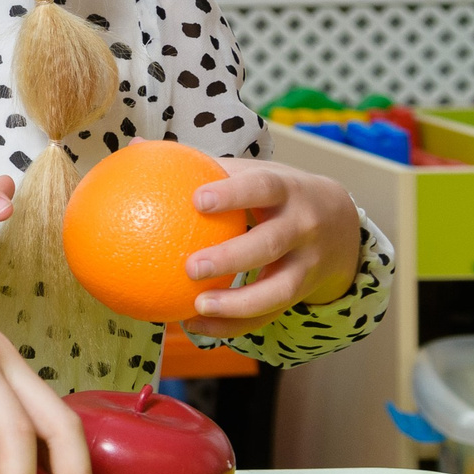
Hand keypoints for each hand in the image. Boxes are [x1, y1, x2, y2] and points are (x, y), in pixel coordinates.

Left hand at [182, 159, 364, 328]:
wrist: (341, 223)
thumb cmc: (275, 193)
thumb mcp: (251, 172)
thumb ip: (201, 164)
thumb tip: (132, 147)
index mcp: (287, 190)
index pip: (262, 188)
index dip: (233, 194)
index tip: (197, 200)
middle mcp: (302, 227)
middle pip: (270, 244)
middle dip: (233, 257)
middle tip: (191, 267)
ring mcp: (306, 264)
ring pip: (277, 290)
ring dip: (237, 304)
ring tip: (197, 307)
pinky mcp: (301, 293)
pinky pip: (268, 315)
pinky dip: (233, 326)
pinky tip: (193, 326)